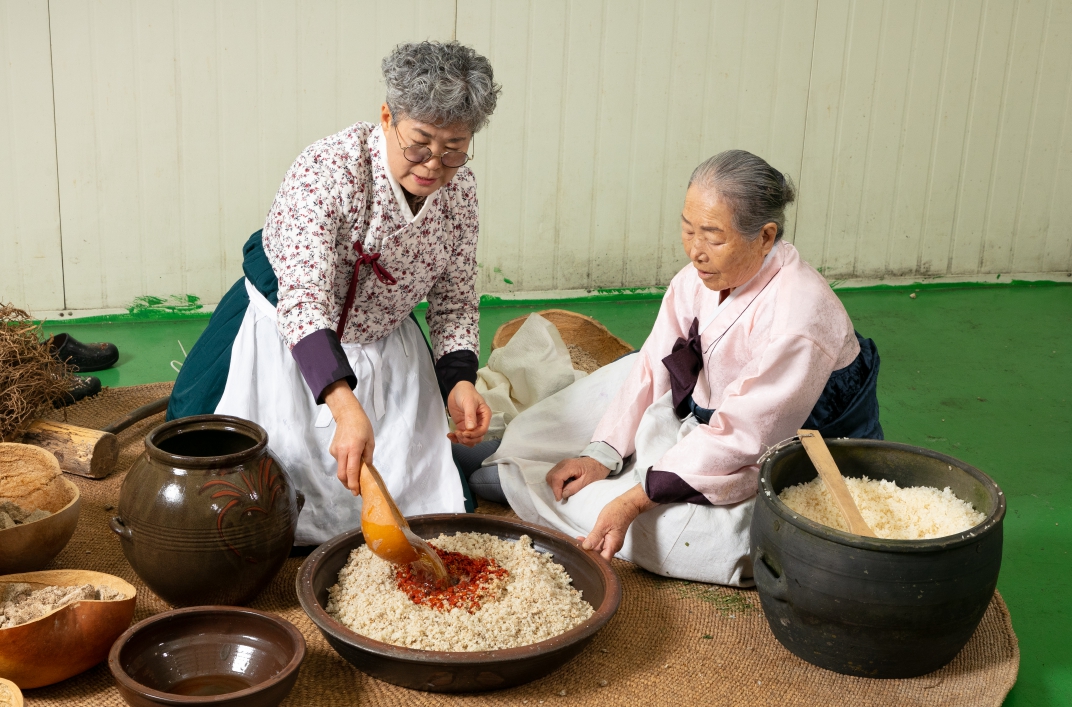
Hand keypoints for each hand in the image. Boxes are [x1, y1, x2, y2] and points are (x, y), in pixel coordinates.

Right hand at [324, 381, 374, 495]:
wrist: (347, 415)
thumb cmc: (362, 426)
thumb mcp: (370, 441)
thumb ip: (368, 457)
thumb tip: (366, 470)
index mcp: (353, 449)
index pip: (351, 471)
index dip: (354, 484)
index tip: (357, 492)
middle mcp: (341, 451)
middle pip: (342, 475)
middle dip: (348, 484)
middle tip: (356, 489)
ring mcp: (335, 451)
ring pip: (340, 469)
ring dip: (347, 475)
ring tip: (356, 475)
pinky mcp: (332, 450)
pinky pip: (339, 462)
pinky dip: (344, 465)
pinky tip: (350, 461)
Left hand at [446, 381, 491, 446]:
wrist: (457, 390)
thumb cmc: (466, 392)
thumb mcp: (469, 402)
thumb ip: (470, 415)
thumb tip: (471, 428)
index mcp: (485, 416)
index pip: (483, 430)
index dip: (474, 434)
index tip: (465, 432)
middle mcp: (480, 422)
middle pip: (478, 438)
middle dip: (468, 439)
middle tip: (458, 433)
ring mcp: (471, 426)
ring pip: (470, 440)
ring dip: (463, 440)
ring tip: (454, 434)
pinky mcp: (463, 426)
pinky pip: (462, 437)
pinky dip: (456, 439)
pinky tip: (450, 435)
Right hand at [546, 457, 611, 501]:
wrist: (599, 462)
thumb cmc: (595, 472)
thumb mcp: (587, 482)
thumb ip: (574, 488)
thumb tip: (563, 494)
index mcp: (570, 466)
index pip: (556, 478)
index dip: (556, 490)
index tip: (559, 499)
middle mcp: (563, 463)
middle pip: (551, 476)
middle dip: (554, 488)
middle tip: (562, 495)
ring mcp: (562, 463)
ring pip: (551, 475)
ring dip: (555, 485)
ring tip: (564, 490)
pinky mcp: (562, 465)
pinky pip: (554, 474)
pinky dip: (557, 482)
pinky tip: (565, 485)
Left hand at [580, 484, 658, 559]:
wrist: (627, 505)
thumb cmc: (616, 512)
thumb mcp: (603, 523)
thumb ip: (595, 536)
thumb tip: (586, 547)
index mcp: (613, 545)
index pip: (603, 561)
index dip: (592, 562)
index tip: (582, 556)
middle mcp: (613, 547)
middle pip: (600, 556)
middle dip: (588, 553)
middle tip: (576, 546)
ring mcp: (612, 543)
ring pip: (599, 550)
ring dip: (589, 547)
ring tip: (578, 541)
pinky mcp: (610, 539)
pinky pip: (600, 544)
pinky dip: (592, 542)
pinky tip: (584, 539)